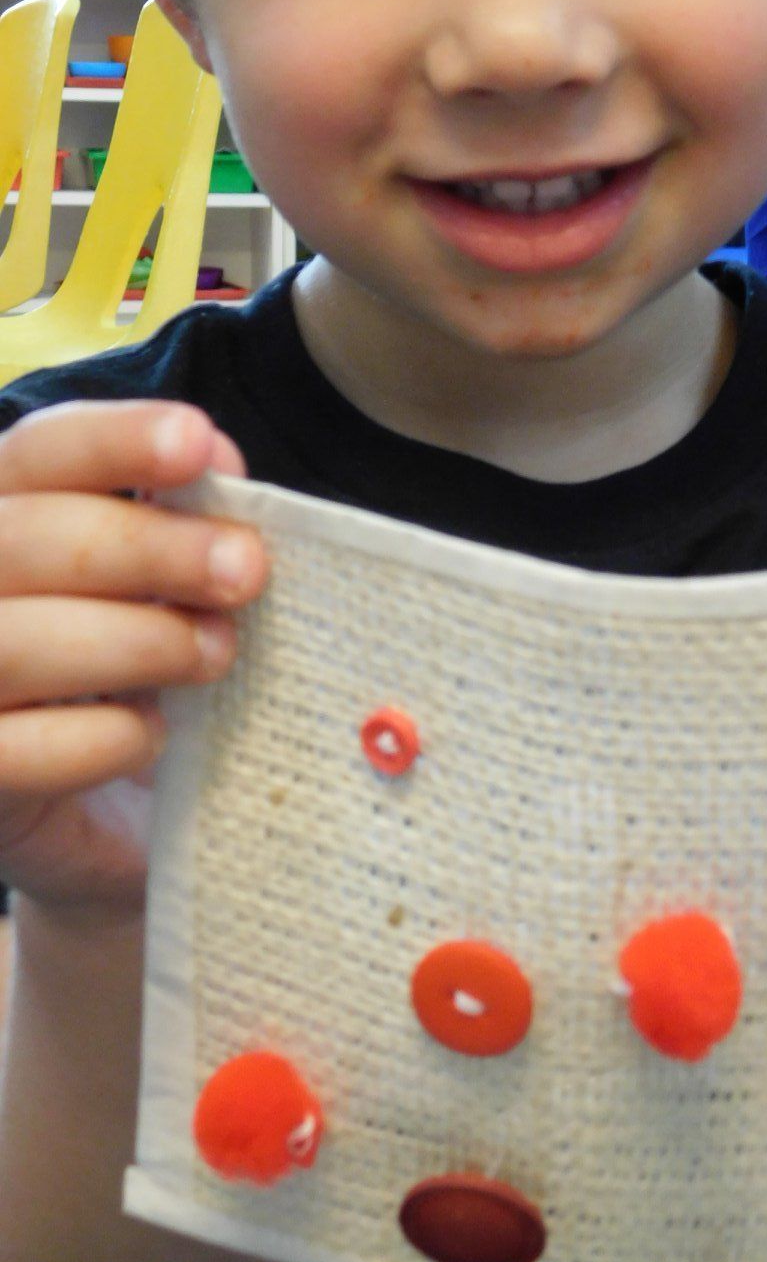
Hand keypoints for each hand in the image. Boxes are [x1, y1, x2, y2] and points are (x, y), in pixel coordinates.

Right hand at [0, 401, 267, 917]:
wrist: (107, 822)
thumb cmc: (137, 673)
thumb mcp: (161, 590)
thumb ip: (180, 523)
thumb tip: (219, 467)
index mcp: (4, 514)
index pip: (40, 450)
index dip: (116, 439)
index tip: (200, 444)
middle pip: (29, 537)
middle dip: (151, 547)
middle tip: (247, 571)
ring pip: (14, 641)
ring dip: (137, 640)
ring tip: (216, 653)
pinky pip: (20, 750)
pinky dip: (104, 738)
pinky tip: (155, 736)